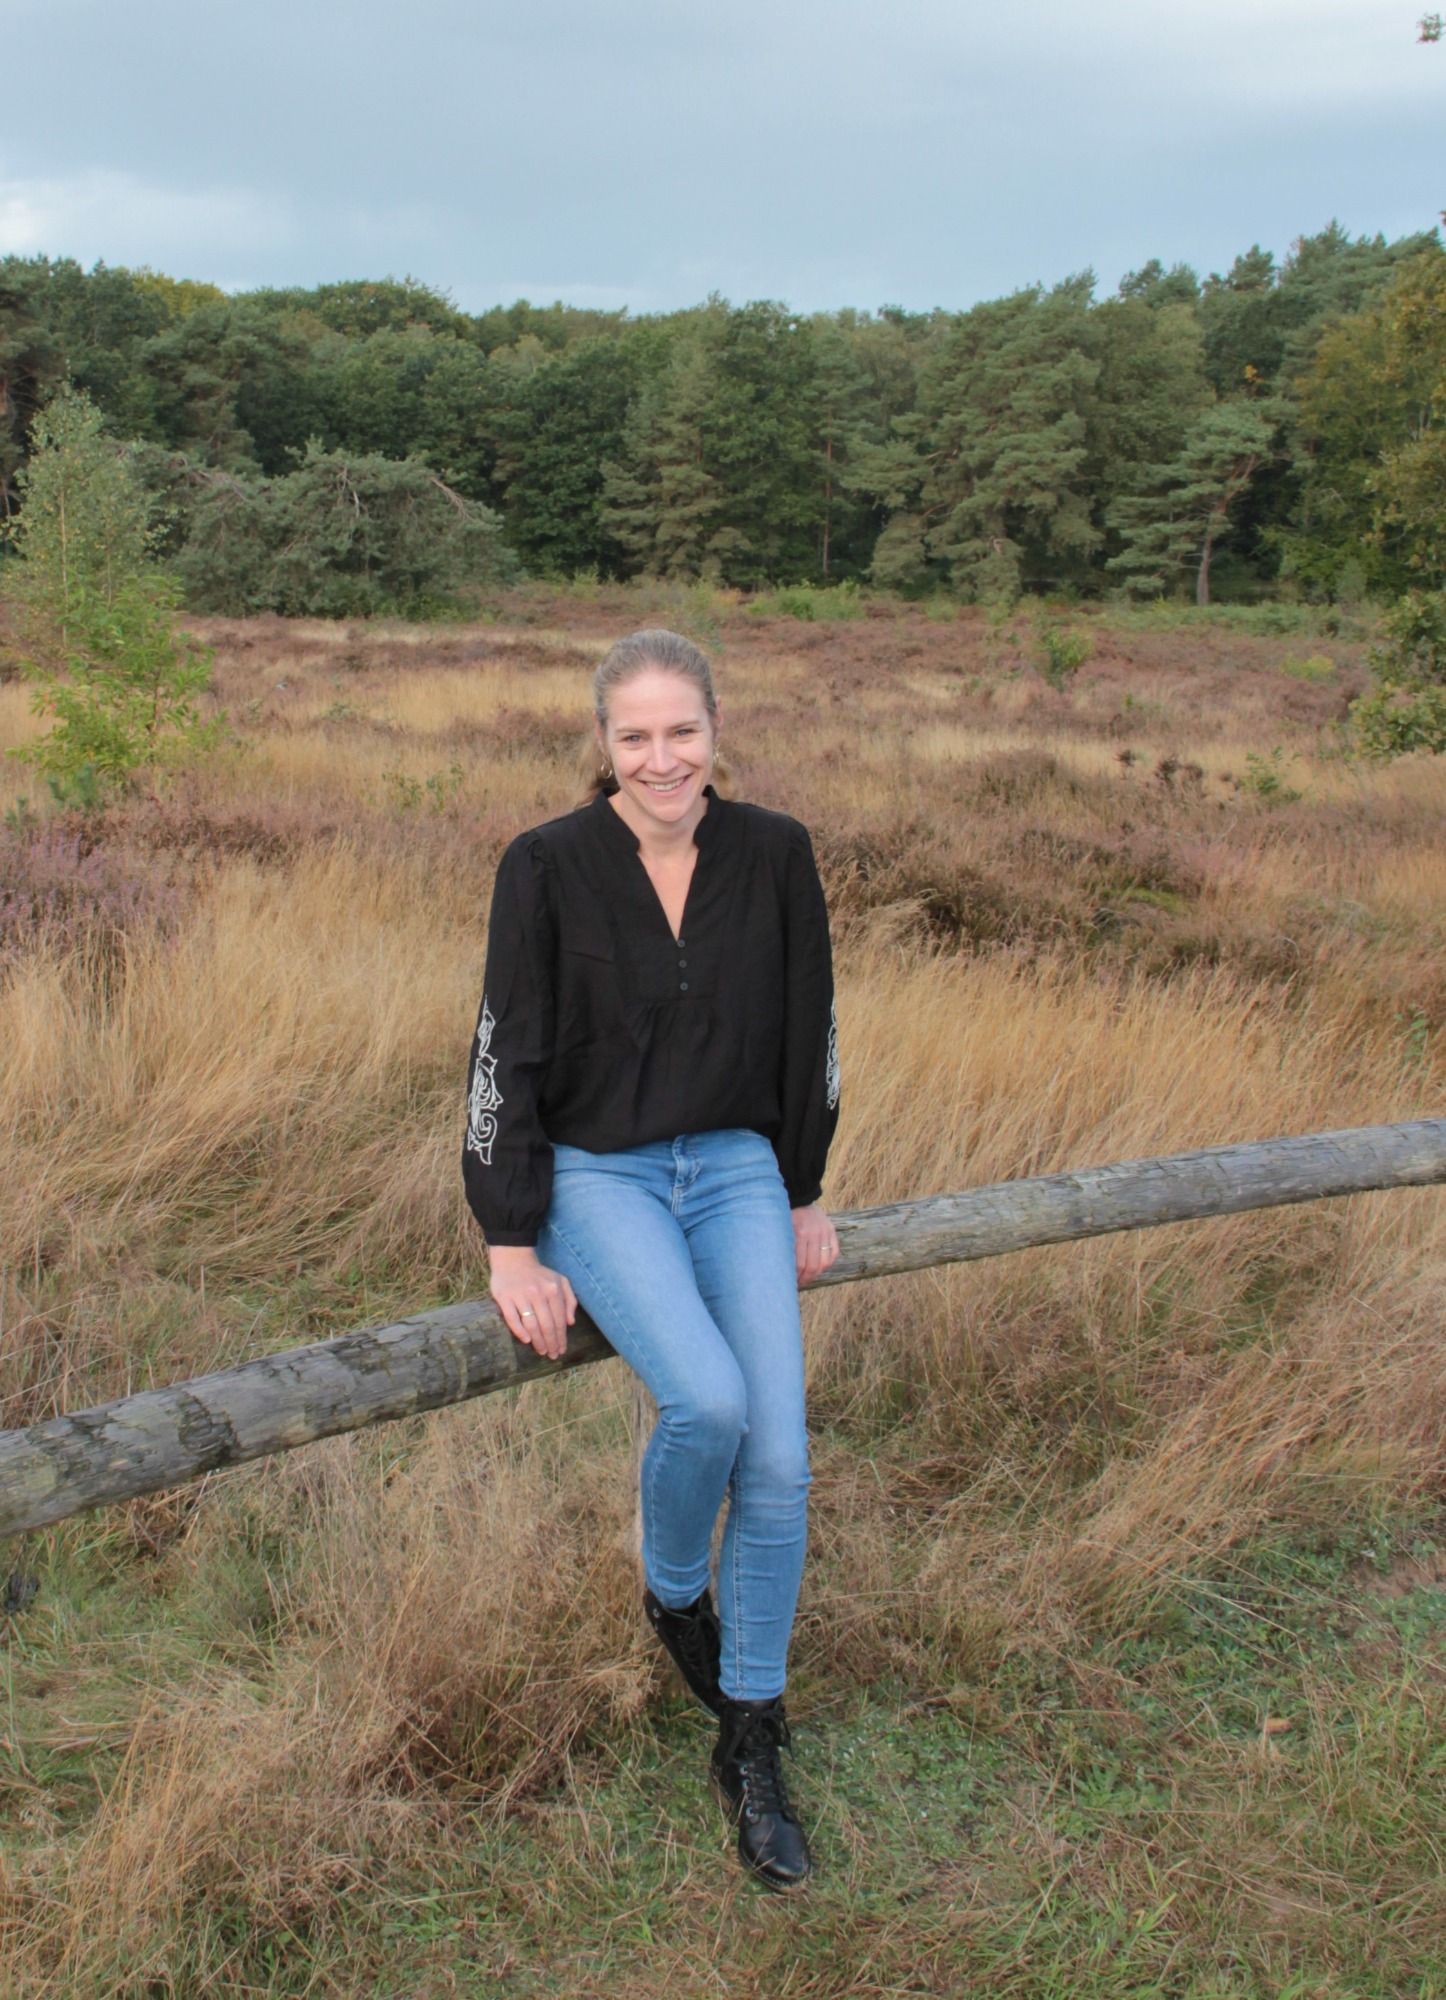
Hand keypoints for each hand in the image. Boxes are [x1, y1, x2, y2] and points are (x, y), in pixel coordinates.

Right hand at [487, 1246, 577, 1360]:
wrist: (513, 1258)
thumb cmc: (539, 1274)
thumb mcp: (561, 1281)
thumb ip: (570, 1300)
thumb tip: (571, 1323)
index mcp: (553, 1289)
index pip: (559, 1319)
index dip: (561, 1337)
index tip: (561, 1349)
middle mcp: (538, 1292)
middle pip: (547, 1325)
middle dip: (551, 1343)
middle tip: (552, 1355)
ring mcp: (520, 1295)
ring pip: (531, 1324)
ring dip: (538, 1341)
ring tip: (541, 1351)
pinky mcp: (504, 1297)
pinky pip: (512, 1318)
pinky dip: (519, 1331)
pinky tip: (526, 1340)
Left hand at [791, 1203, 839, 1287]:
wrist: (799, 1200)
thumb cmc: (786, 1218)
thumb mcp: (782, 1230)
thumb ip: (784, 1248)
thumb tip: (783, 1272)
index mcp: (800, 1233)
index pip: (800, 1264)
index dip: (796, 1277)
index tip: (790, 1283)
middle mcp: (814, 1233)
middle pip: (813, 1266)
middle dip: (806, 1278)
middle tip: (799, 1284)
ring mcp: (825, 1232)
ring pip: (825, 1262)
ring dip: (816, 1274)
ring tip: (808, 1277)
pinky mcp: (832, 1231)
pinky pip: (834, 1253)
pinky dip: (827, 1263)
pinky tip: (819, 1268)